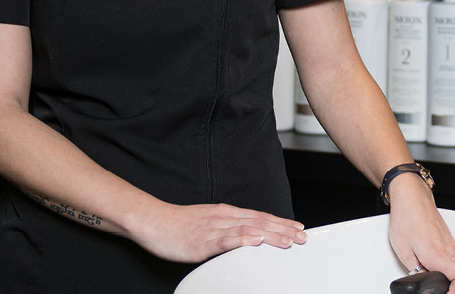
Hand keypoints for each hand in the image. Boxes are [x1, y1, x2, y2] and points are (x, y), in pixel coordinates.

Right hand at [128, 201, 307, 263]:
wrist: (152, 221)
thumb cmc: (177, 224)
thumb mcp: (206, 222)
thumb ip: (225, 228)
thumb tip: (243, 235)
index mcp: (225, 214)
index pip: (259, 217)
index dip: (279, 222)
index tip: (296, 227)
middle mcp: (223, 218)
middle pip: (259, 222)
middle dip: (283, 229)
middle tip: (302, 236)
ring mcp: (214, 229)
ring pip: (249, 230)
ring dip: (271, 234)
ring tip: (289, 240)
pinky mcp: (203, 241)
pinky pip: (226, 240)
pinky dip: (244, 239)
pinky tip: (257, 240)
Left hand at [386, 176, 454, 293]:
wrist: (413, 198)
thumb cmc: (407, 218)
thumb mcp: (403, 251)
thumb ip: (414, 271)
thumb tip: (422, 282)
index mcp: (437, 253)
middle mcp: (450, 251)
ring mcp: (453, 247)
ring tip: (446, 291)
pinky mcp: (451, 245)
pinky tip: (445, 279)